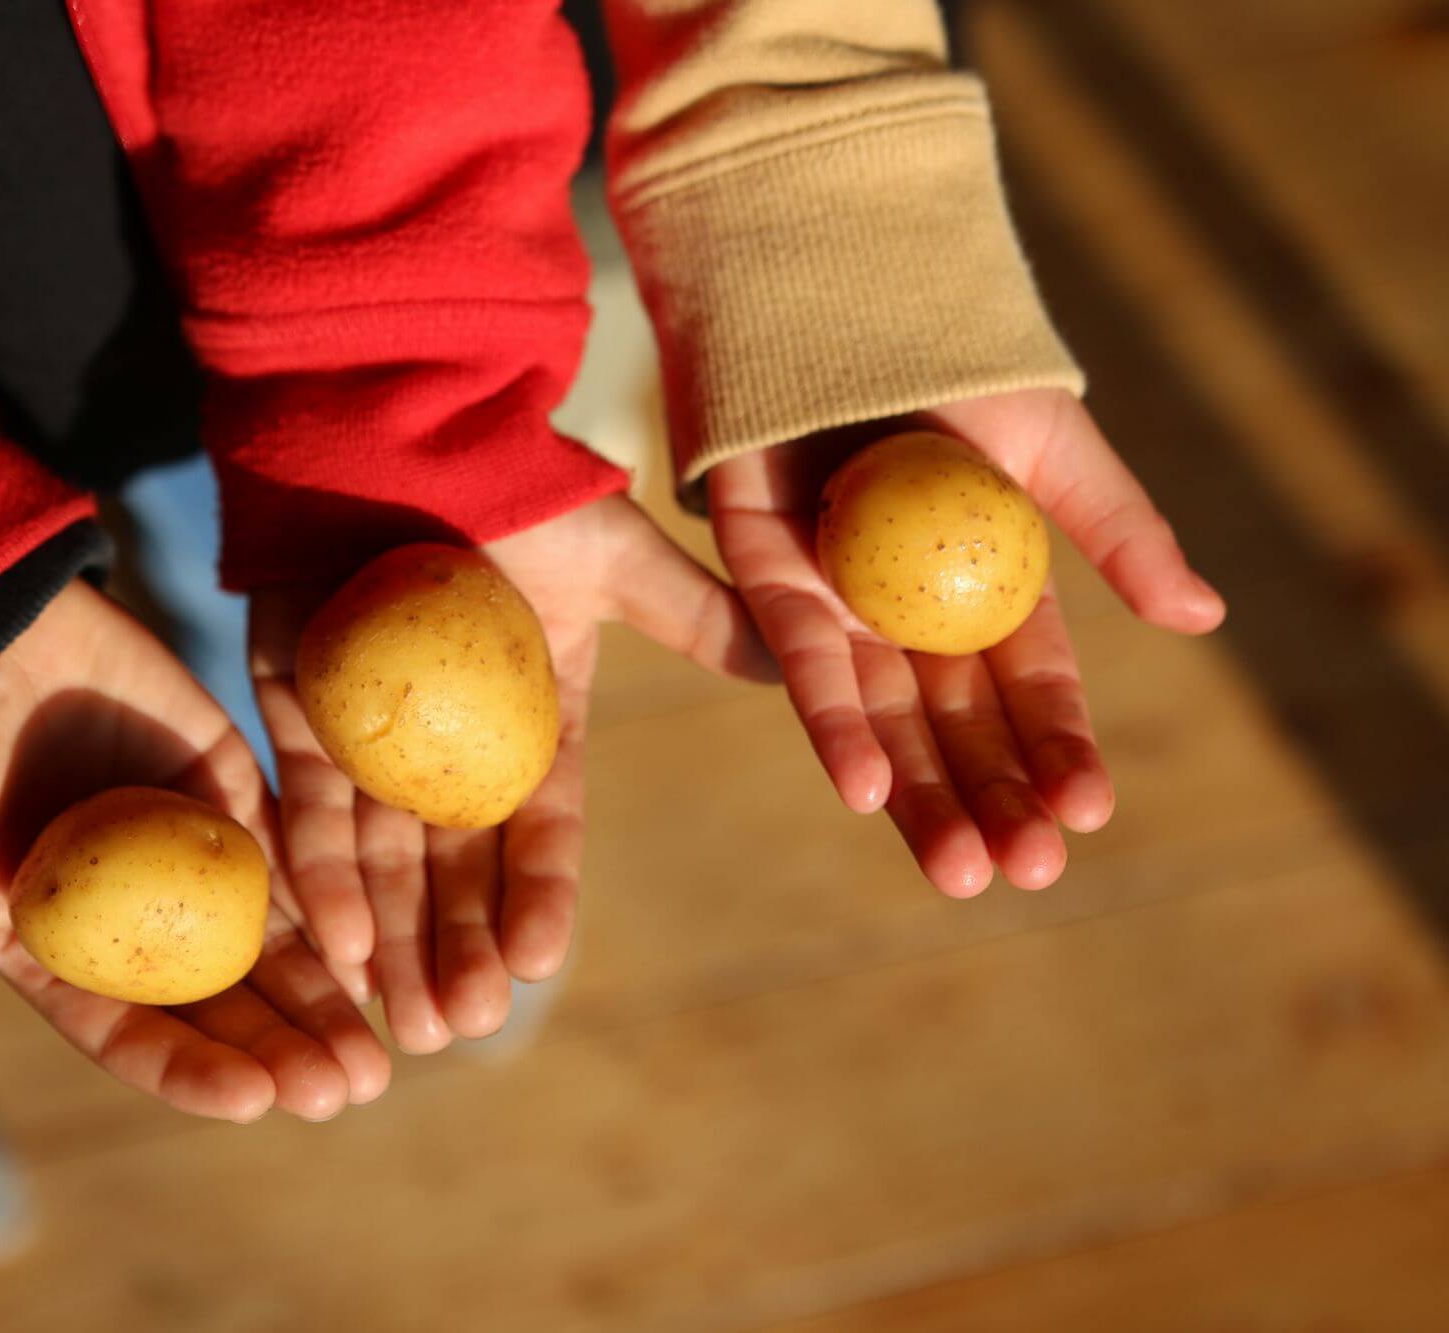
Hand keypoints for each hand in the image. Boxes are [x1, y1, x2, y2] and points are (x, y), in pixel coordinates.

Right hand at [0, 580, 388, 1121]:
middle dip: (285, 1049)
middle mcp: (133, 919)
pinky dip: (334, 895)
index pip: (137, 1032)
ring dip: (326, 995)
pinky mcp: (226, 784)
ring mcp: (185, 854)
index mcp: (58, 954)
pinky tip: (380, 941)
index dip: (194, 1070)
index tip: (255, 1102)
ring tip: (379, 1052)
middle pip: (224, 1002)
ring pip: (270, 940)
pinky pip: (291, 850)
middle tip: (349, 1090)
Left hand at [250, 495, 774, 1051]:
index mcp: (528, 713)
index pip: (540, 823)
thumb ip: (692, 614)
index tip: (542, 963)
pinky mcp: (298, 707)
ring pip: (382, 858)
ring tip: (402, 1025)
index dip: (542, 893)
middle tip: (460, 1027)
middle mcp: (450, 736)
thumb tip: (798, 657)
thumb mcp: (614, 552)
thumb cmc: (516, 476)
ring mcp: (371, 727)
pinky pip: (307, 803)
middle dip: (458, 948)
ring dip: (390, 943)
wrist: (399, 415)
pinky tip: (333, 946)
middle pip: (454, 864)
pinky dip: (318, 874)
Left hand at [710, 388, 1224, 895]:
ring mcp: (835, 594)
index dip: (1059, 747)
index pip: (1028, 686)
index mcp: (984, 580)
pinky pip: (793, 656)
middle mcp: (907, 604)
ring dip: (919, 794)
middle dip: (992, 800)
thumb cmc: (954, 354)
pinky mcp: (762, 570)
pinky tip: (865, 789)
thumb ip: (1116, 528)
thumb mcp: (1051, 443)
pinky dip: (832, 721)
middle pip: (953, 723)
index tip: (1090, 812)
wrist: (840, 284)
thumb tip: (1203, 620)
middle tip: (1029, 872)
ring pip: (880, 714)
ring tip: (960, 872)